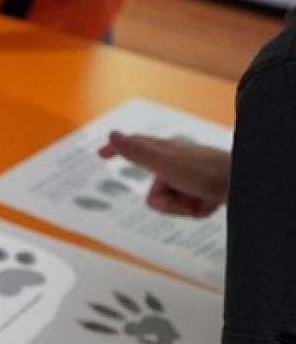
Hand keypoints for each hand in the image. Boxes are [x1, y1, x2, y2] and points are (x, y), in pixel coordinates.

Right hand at [100, 132, 230, 217]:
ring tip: (200, 196)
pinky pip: (185, 209)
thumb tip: (112, 134)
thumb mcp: (164, 164)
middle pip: (154, 195)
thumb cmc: (205, 172)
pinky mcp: (198, 191)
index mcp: (163, 152)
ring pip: (169, 205)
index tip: (101, 153)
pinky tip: (208, 201)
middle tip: (186, 197)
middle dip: (168, 203)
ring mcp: (187, 179)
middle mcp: (174, 164)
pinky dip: (195, 209)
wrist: (243, 183)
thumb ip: (135, 152)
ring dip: (183, 207)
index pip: (133, 147)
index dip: (116, 150)